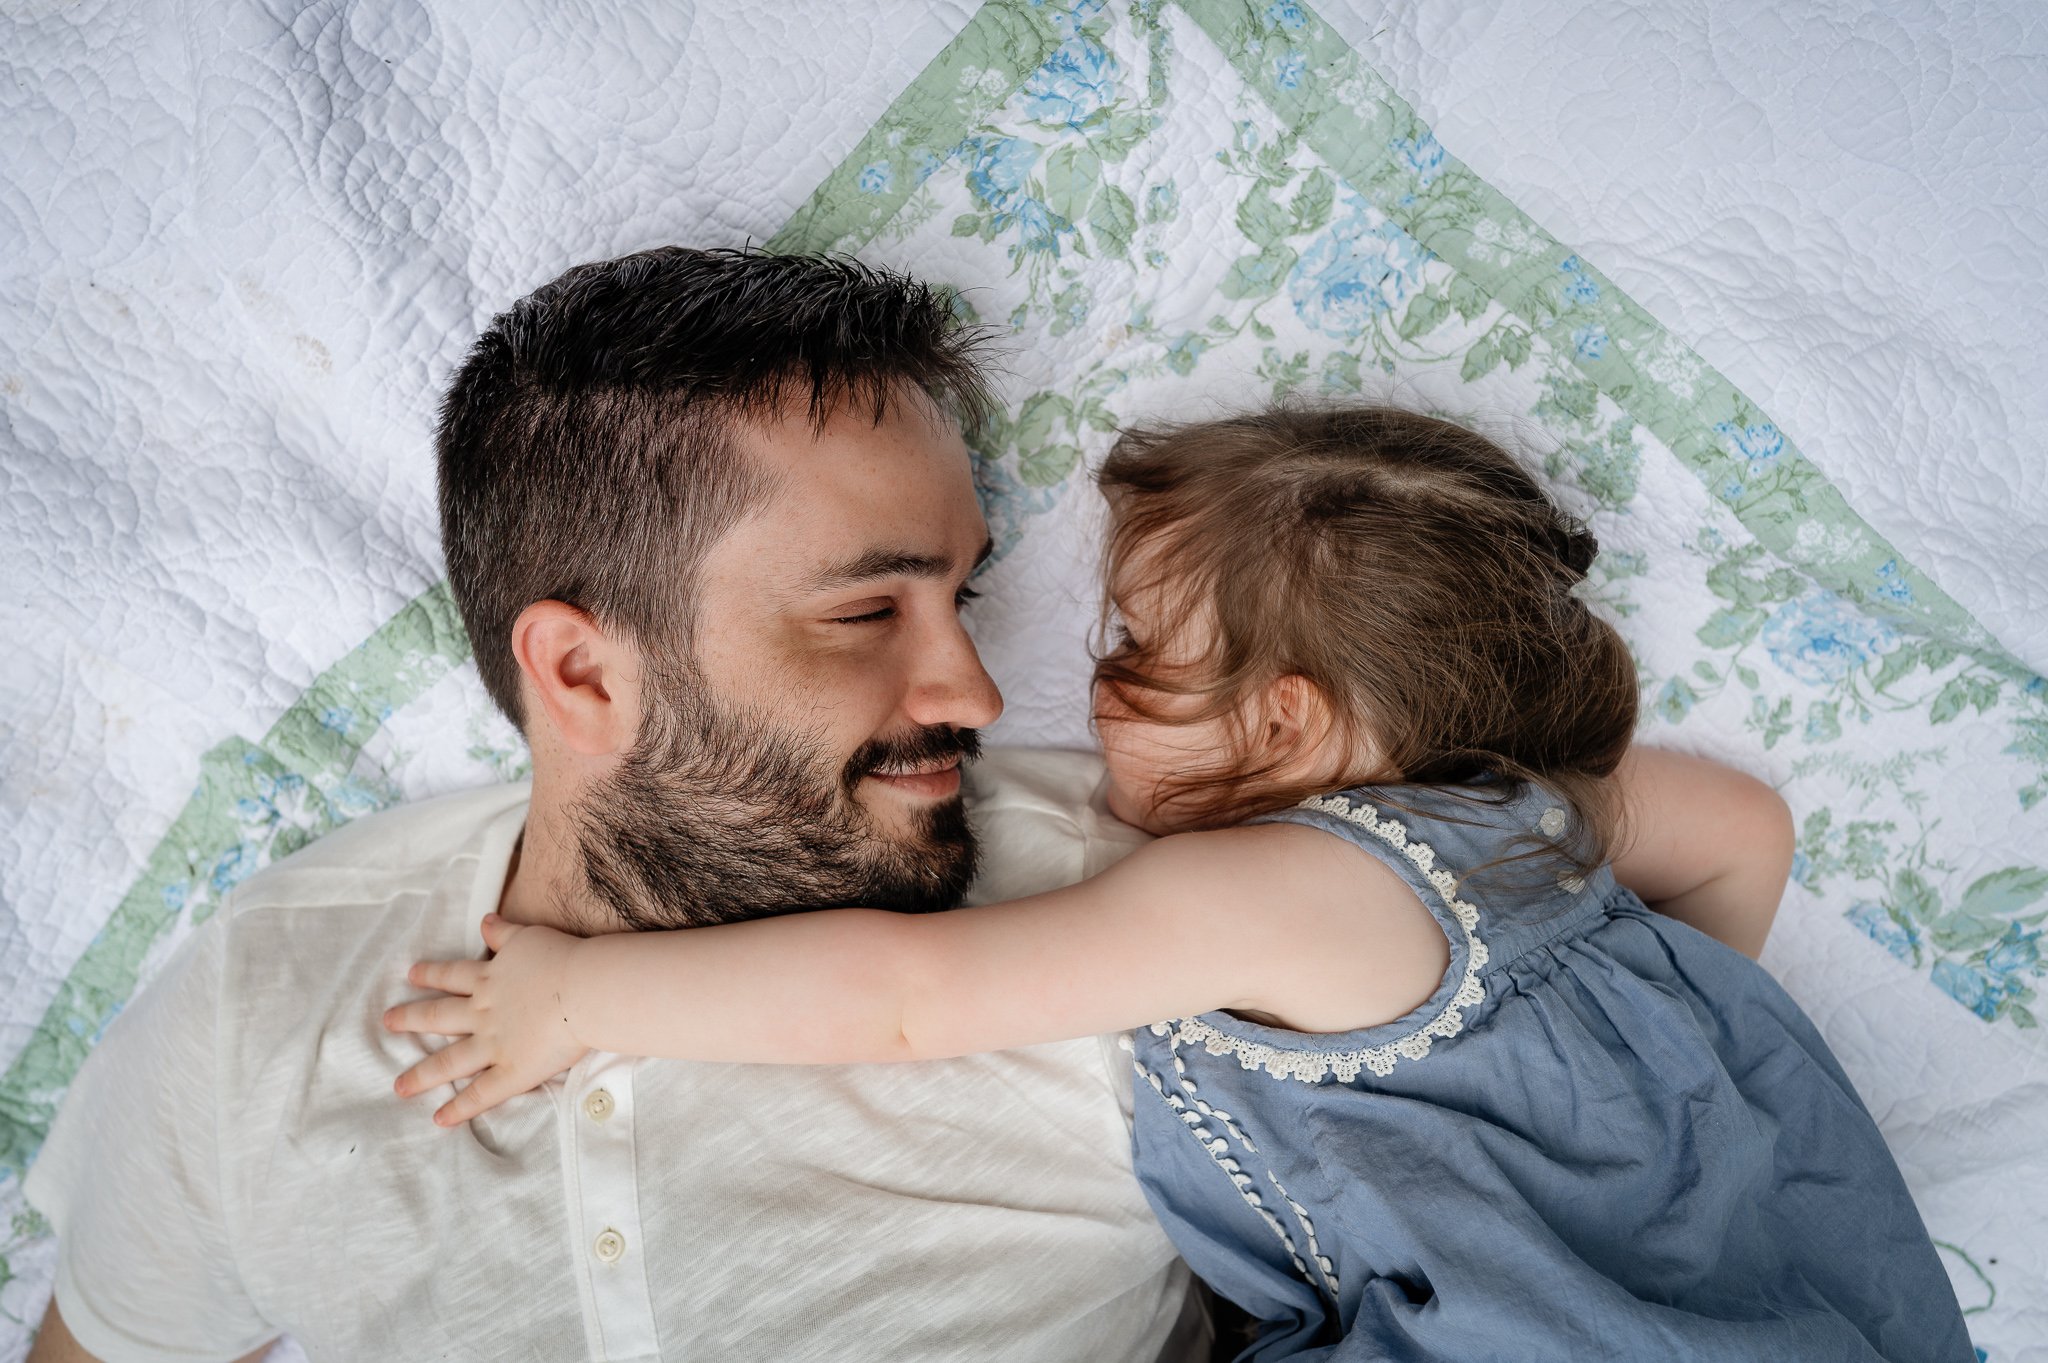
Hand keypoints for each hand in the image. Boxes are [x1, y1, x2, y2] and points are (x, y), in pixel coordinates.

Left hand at [383, 913, 590, 1125]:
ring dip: (423, 1075)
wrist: (584, 990)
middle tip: (388, 1022)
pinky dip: (461, 1108)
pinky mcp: (512, 1072)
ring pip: (450, 1061)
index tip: (411, 975)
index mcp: (488, 980)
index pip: (452, 976)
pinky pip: (482, 1094)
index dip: (431, 974)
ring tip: (399, 1086)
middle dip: (411, 1019)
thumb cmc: (562, 959)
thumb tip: (485, 920)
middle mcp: (483, 1013)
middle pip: (439, 1017)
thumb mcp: (528, 936)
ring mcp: (494, 1044)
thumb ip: (504, 932)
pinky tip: (440, 1119)